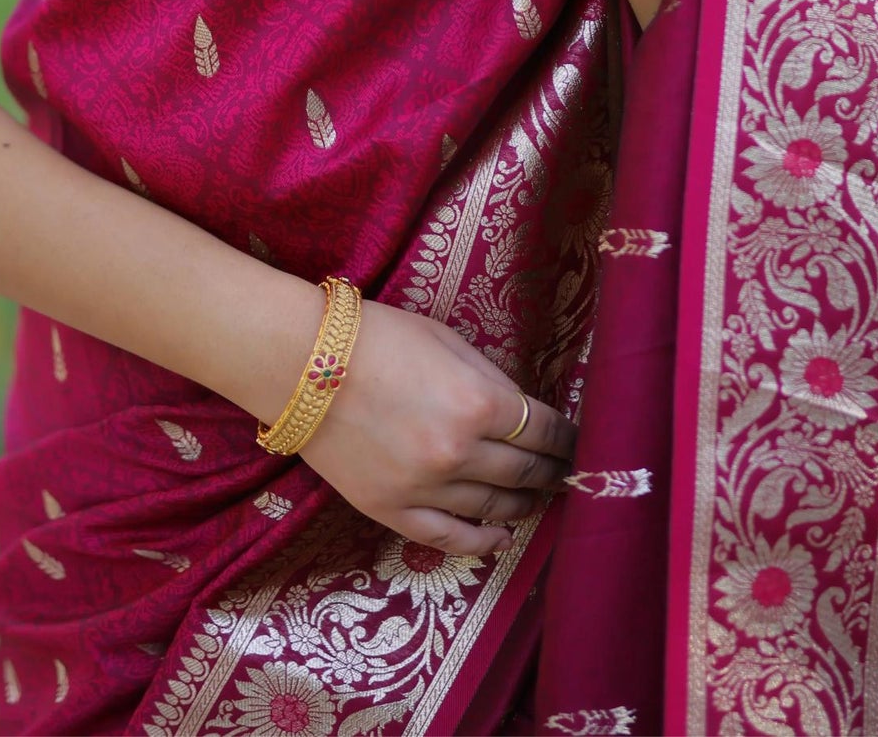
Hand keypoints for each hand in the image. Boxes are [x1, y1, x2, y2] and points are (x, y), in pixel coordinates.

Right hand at [298, 299, 576, 559]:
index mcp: (478, 401)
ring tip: (538, 497)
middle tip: (566, 472)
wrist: (301, 362)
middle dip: (553, 471)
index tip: (576, 442)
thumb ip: (488, 378)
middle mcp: (460, 452)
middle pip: (526, 471)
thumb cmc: (377, 337)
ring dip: (525, 503)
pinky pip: (449, 538)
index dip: (567, 438)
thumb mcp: (446, 340)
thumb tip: (520, 410)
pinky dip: (482, 541)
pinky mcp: (392, 510)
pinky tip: (501, 536)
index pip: (544, 430)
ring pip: (495, 506)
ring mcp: (426, 488)